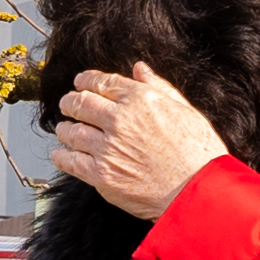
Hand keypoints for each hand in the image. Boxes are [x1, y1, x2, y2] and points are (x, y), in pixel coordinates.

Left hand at [45, 65, 230, 220]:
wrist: (198, 191)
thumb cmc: (198, 152)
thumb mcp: (184, 109)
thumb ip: (158, 86)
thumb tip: (139, 68)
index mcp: (140, 99)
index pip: (102, 82)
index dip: (86, 80)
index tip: (80, 82)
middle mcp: (120, 120)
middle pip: (81, 103)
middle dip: (70, 102)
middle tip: (67, 104)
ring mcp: (108, 148)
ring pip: (72, 132)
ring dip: (64, 128)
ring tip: (64, 129)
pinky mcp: (102, 175)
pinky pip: (71, 161)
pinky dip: (61, 156)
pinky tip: (61, 153)